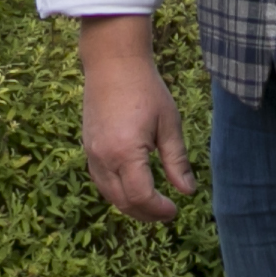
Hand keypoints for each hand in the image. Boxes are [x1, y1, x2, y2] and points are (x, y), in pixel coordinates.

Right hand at [77, 15, 195, 224]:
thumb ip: (177, 161)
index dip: (159, 209)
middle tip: (167, 212)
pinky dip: (117, 192)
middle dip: (146, 213)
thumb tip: (187, 191)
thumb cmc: (145, 89)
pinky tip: (133, 188)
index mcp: (126, 152)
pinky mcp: (88, 148)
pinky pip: (101, 181)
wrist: (113, 62)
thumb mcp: (168, 123)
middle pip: (123, 202)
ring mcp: (91, 154)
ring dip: (130, 206)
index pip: (141, 196)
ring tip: (152, 205)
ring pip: (109, 195)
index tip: (175, 209)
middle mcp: (104, 158)